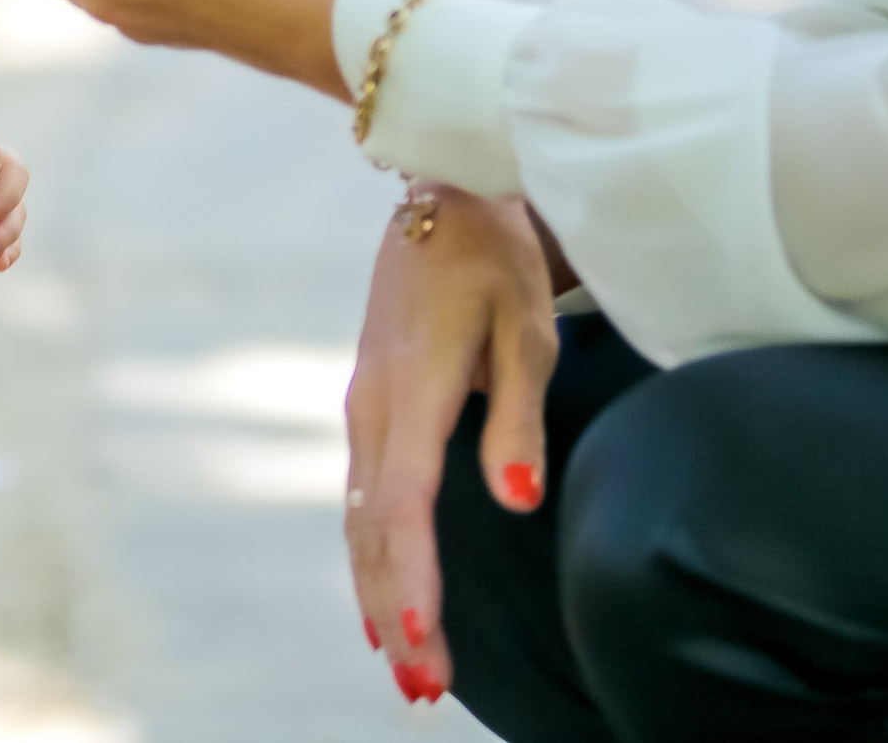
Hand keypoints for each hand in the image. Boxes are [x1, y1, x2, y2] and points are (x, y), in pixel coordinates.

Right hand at [343, 186, 558, 705]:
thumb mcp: (526, 326)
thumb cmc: (494, 258)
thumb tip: (511, 499)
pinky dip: (373, 558)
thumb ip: (515, 415)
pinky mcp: (370, 411)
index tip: (420, 640)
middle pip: (374, 529)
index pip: (404, 503)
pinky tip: (383, 599)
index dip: (411, 575)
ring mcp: (363, 410)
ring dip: (380, 595)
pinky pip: (364, 501)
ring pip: (361, 521)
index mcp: (408, 389)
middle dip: (395, 611)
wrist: (439, 198)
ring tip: (407, 669)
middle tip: (423, 690)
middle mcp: (371, 409)